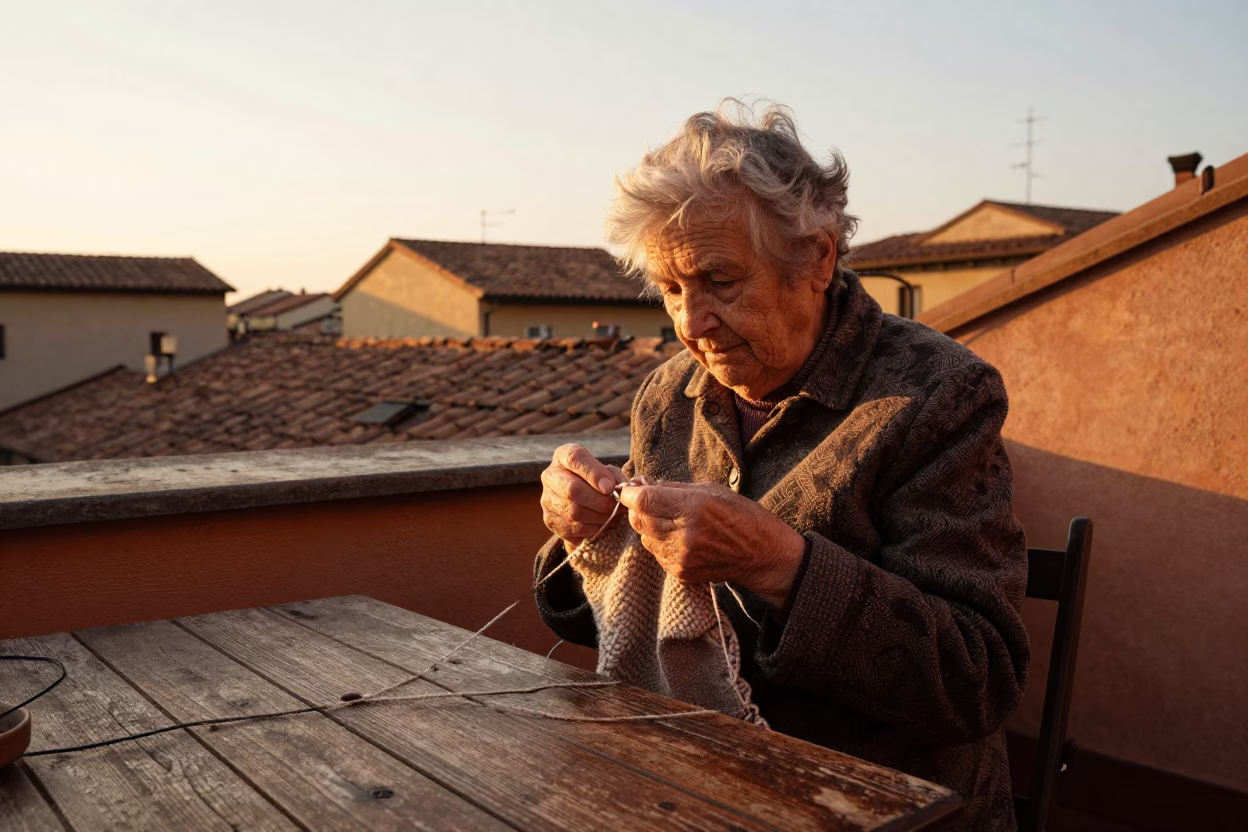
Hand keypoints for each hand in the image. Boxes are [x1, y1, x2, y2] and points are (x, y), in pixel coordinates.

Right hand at [540, 443, 625, 548]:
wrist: (583, 500)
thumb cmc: (598, 481)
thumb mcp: (608, 471)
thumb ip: (615, 476)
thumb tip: (619, 489)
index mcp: (563, 456)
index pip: (574, 458)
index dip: (594, 473)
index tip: (610, 487)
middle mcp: (550, 476)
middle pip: (572, 490)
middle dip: (600, 501)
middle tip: (617, 507)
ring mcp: (547, 499)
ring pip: (573, 512)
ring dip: (598, 517)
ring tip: (612, 516)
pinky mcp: (549, 520)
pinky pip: (572, 528)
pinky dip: (591, 529)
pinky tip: (601, 525)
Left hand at [616, 481, 805, 606]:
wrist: (761, 554)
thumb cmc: (740, 515)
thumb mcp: (710, 490)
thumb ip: (673, 488)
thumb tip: (642, 484)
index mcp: (693, 507)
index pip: (643, 501)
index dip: (631, 493)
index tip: (632, 489)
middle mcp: (684, 534)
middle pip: (638, 520)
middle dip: (638, 509)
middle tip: (650, 502)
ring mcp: (681, 557)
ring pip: (644, 538)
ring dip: (650, 527)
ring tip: (672, 521)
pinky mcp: (681, 572)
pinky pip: (656, 554)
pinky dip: (661, 543)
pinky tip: (681, 538)